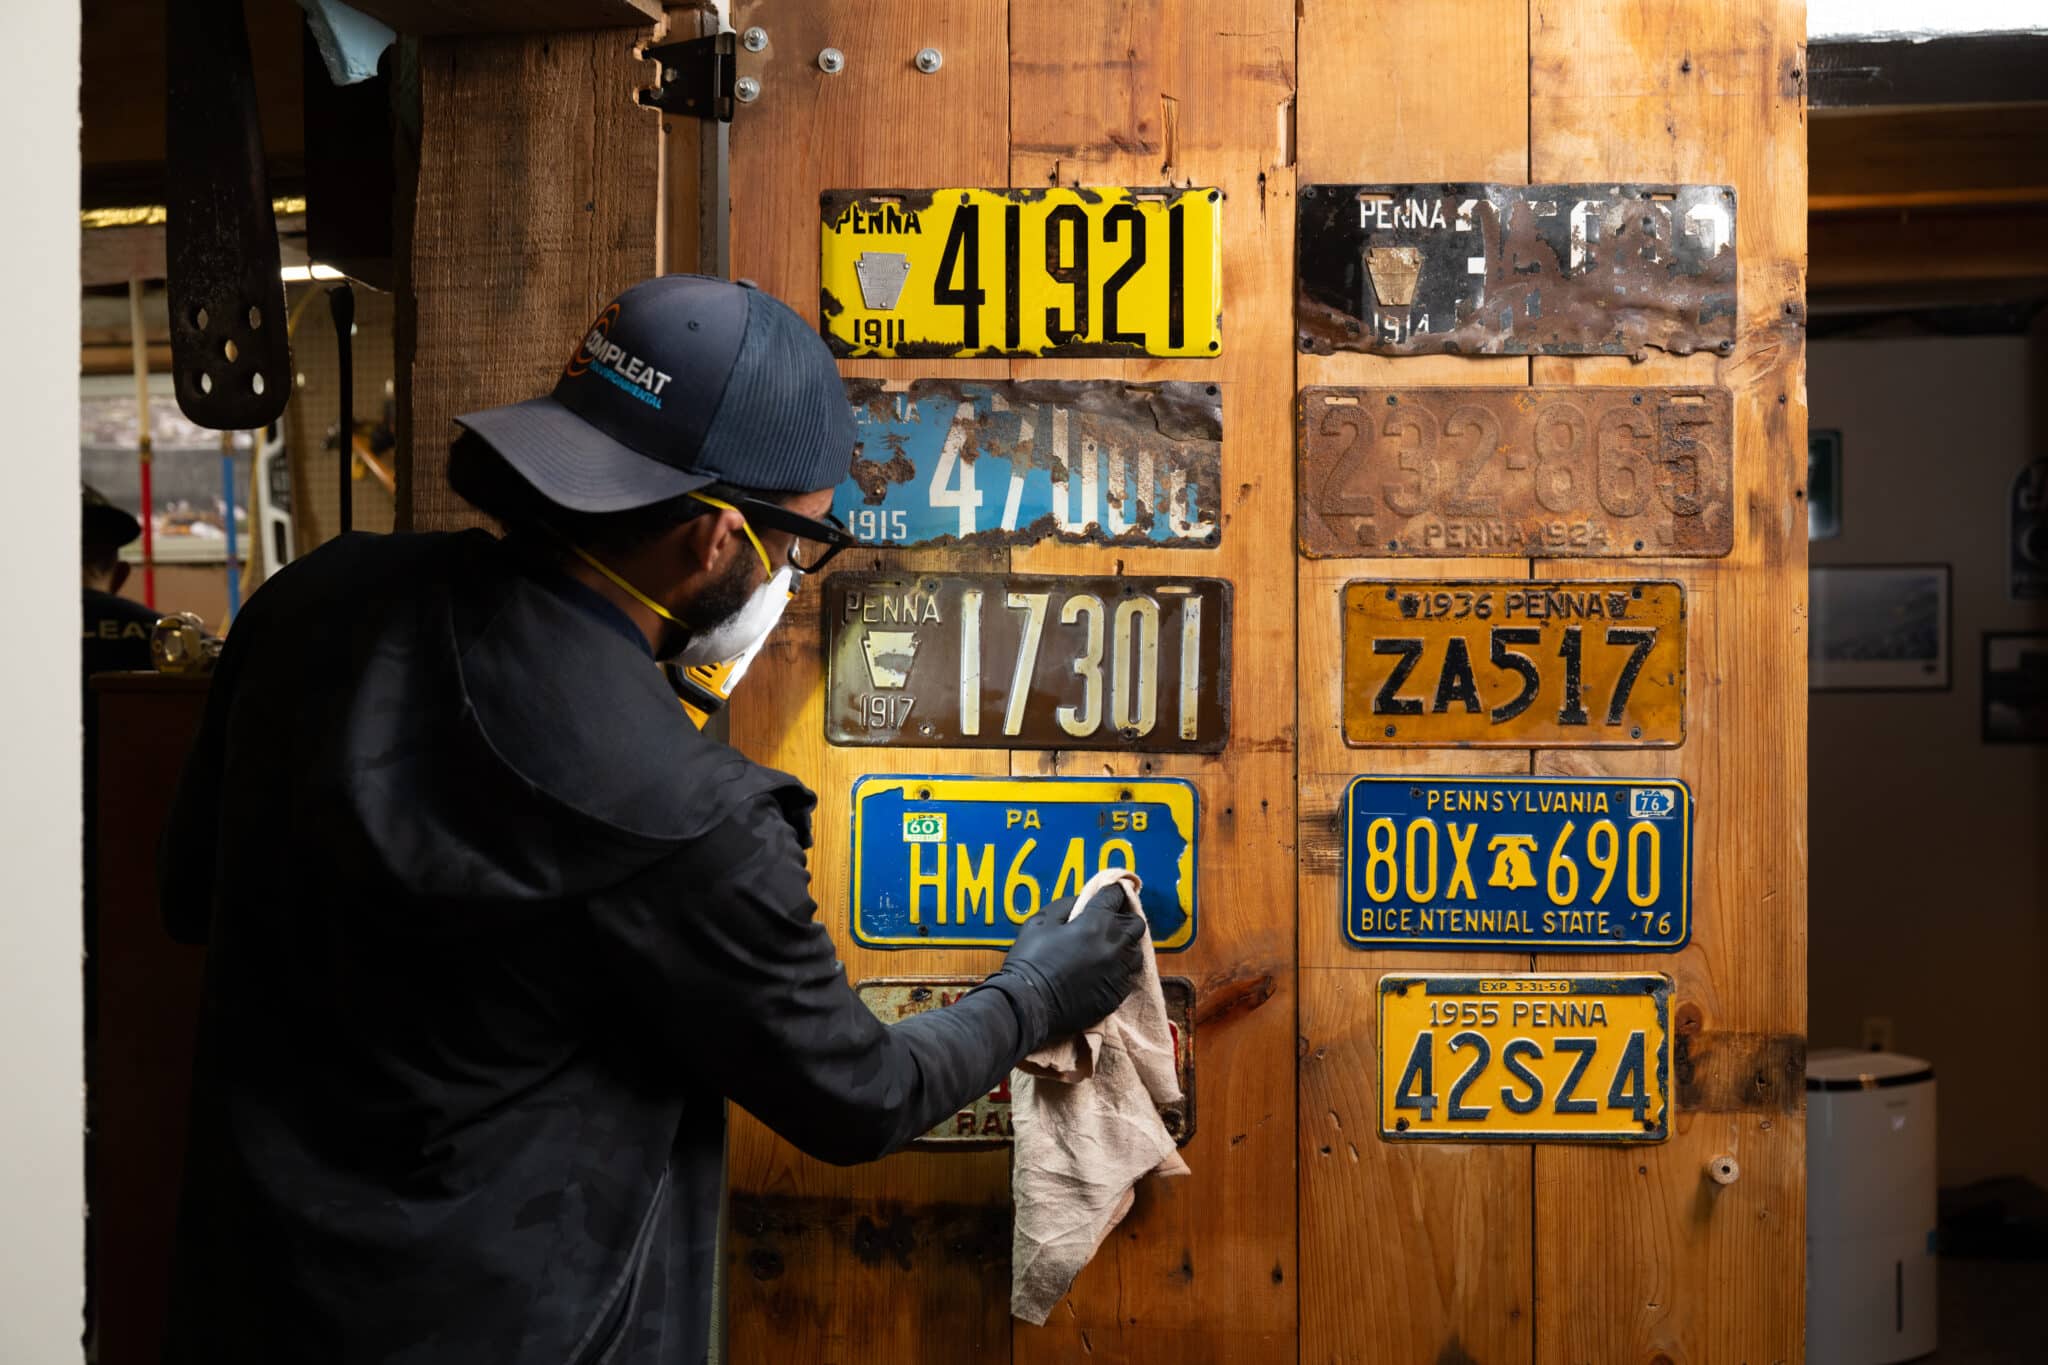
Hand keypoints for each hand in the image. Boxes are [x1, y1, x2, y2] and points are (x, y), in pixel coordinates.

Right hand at [989, 882, 1146, 1041]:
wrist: (1029, 1005)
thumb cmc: (1030, 961)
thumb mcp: (1039, 922)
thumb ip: (1064, 906)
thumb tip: (1081, 901)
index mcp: (1095, 923)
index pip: (1115, 896)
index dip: (1112, 892)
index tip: (1109, 894)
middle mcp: (1114, 945)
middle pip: (1136, 924)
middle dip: (1125, 919)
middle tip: (1110, 923)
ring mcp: (1118, 972)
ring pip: (1136, 952)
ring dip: (1125, 946)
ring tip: (1107, 950)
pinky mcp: (1117, 995)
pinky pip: (1128, 977)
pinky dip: (1119, 971)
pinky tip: (1103, 972)